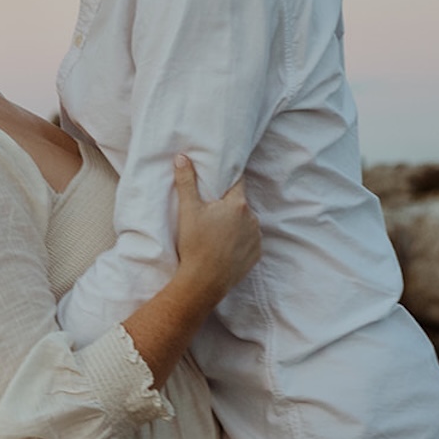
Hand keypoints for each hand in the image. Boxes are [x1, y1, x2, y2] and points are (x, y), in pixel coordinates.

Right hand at [171, 154, 260, 297]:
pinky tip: (224, 247)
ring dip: (235, 224)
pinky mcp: (256, 254)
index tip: (219, 182)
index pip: (236, 182)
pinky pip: (249, 241)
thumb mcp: (188, 210)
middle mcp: (252, 218)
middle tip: (210, 214)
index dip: (226, 181)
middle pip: (240, 204)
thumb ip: (187, 181)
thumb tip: (182, 157)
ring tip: (216, 234)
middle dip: (228, 206)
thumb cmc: (195, 244)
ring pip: (245, 222)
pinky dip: (240, 241)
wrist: (203, 282)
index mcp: (238, 204)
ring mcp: (256, 237)